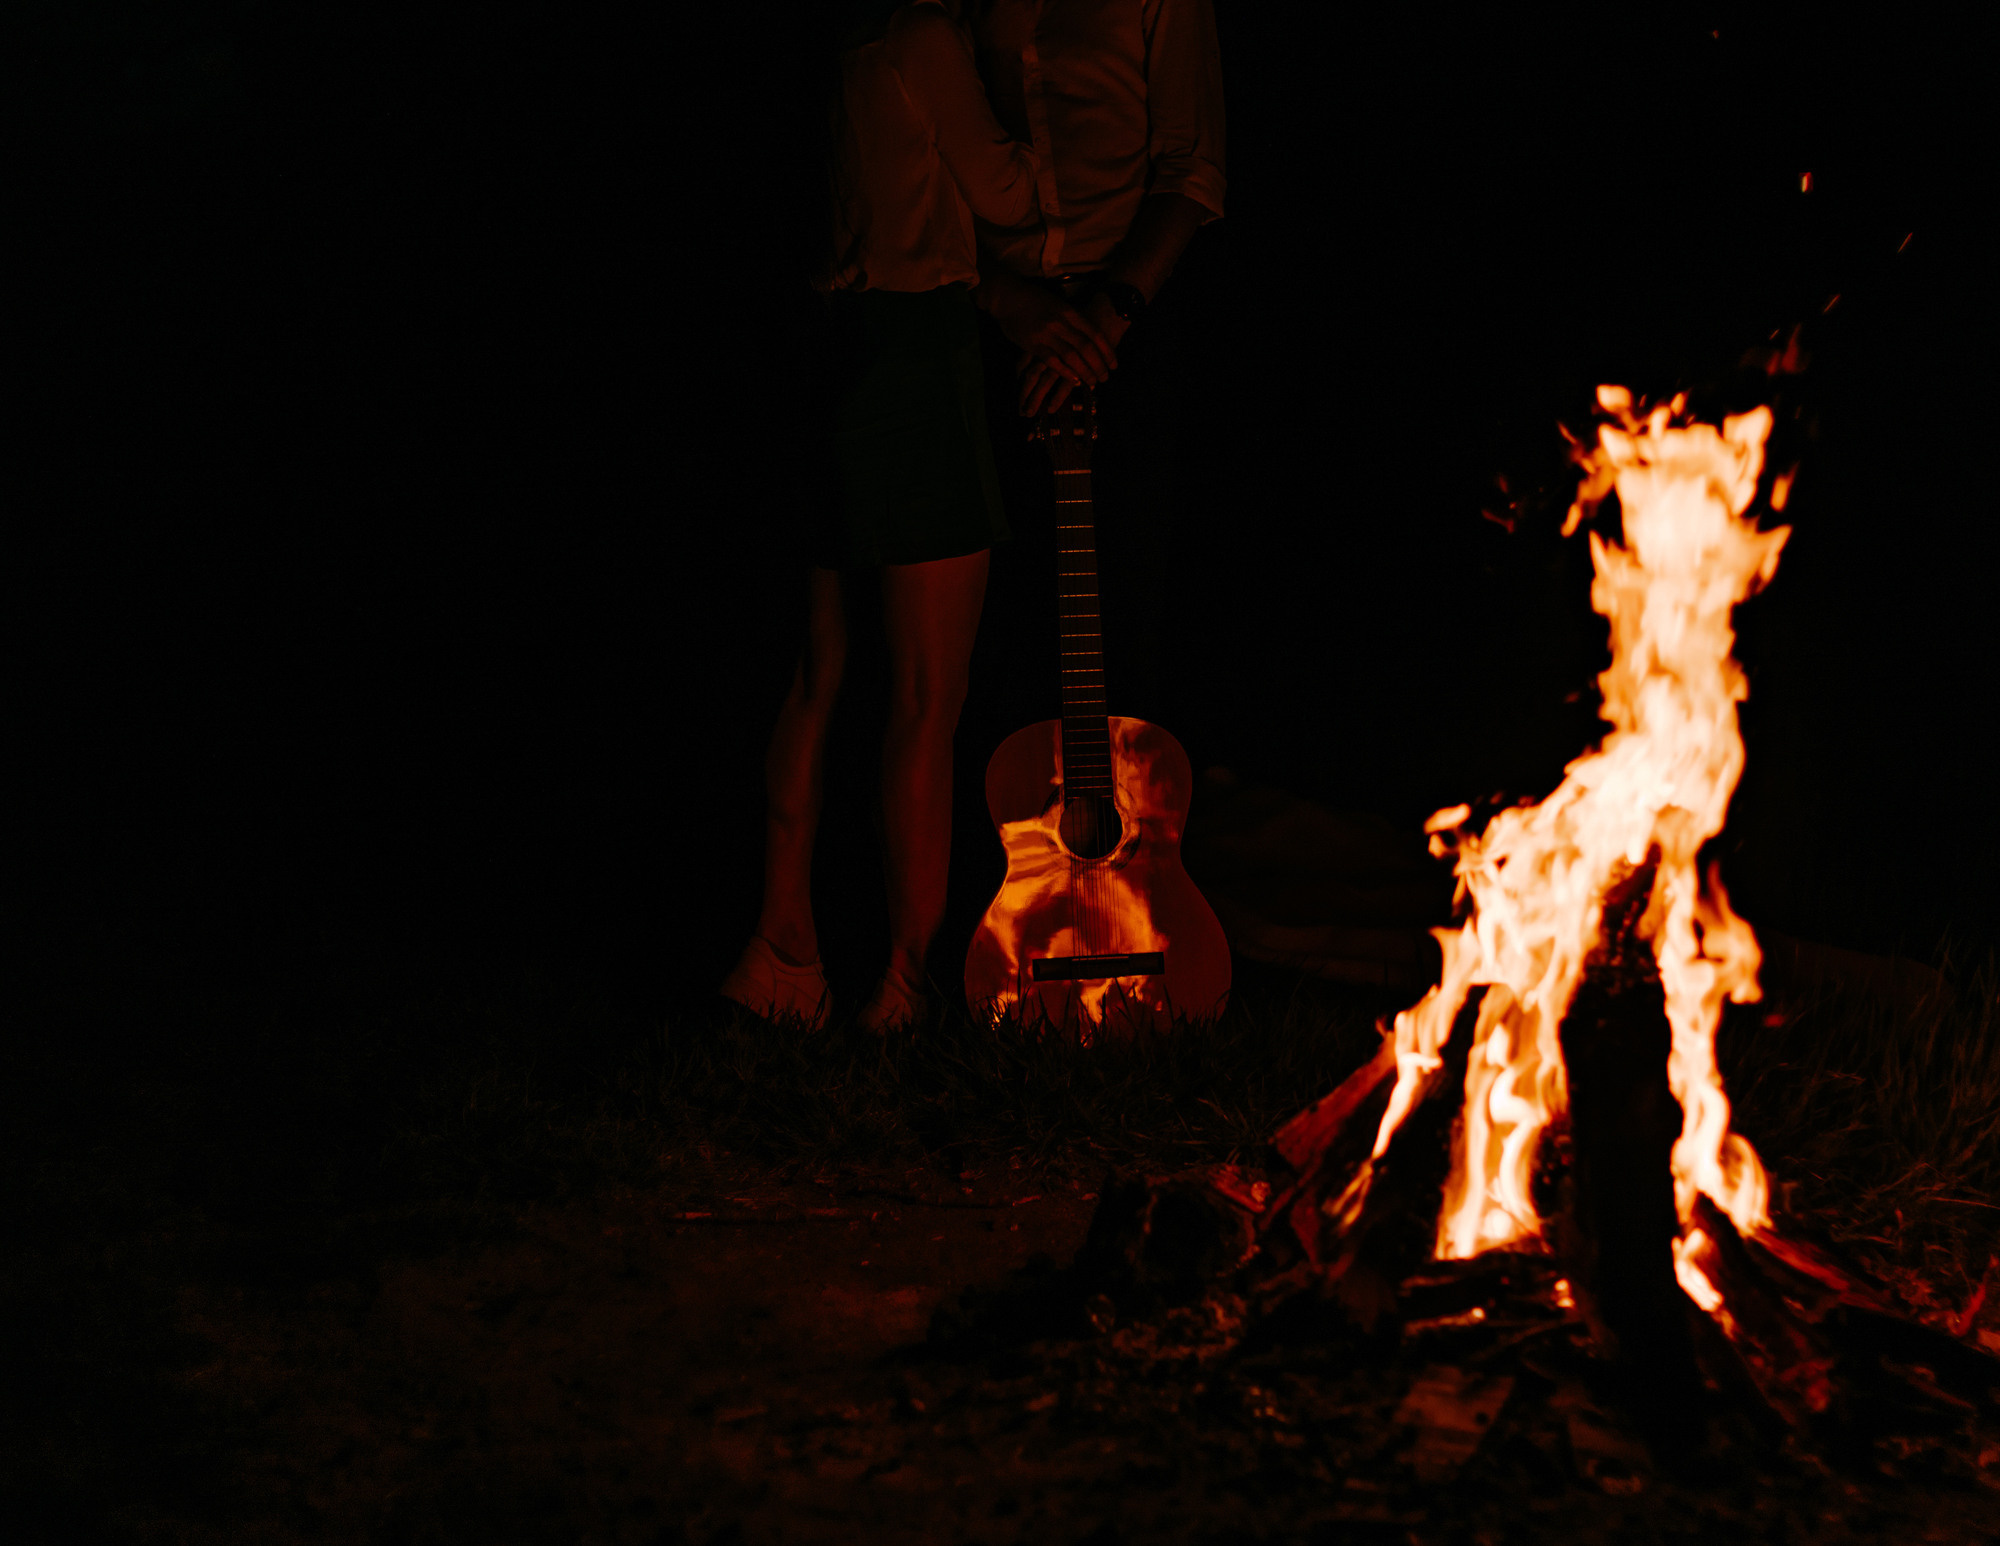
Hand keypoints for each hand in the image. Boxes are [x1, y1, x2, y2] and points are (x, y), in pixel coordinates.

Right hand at [1016, 291, 1129, 414]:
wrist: (1008, 296)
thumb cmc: (1034, 299)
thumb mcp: (1058, 303)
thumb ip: (1072, 317)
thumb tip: (1088, 332)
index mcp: (1069, 311)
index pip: (1094, 333)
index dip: (1107, 350)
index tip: (1114, 363)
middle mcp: (1061, 323)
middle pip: (1087, 347)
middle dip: (1099, 364)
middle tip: (1106, 377)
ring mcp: (1047, 334)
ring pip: (1072, 356)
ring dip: (1085, 371)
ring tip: (1093, 382)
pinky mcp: (1033, 344)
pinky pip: (1053, 361)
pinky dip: (1065, 372)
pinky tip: (1075, 380)